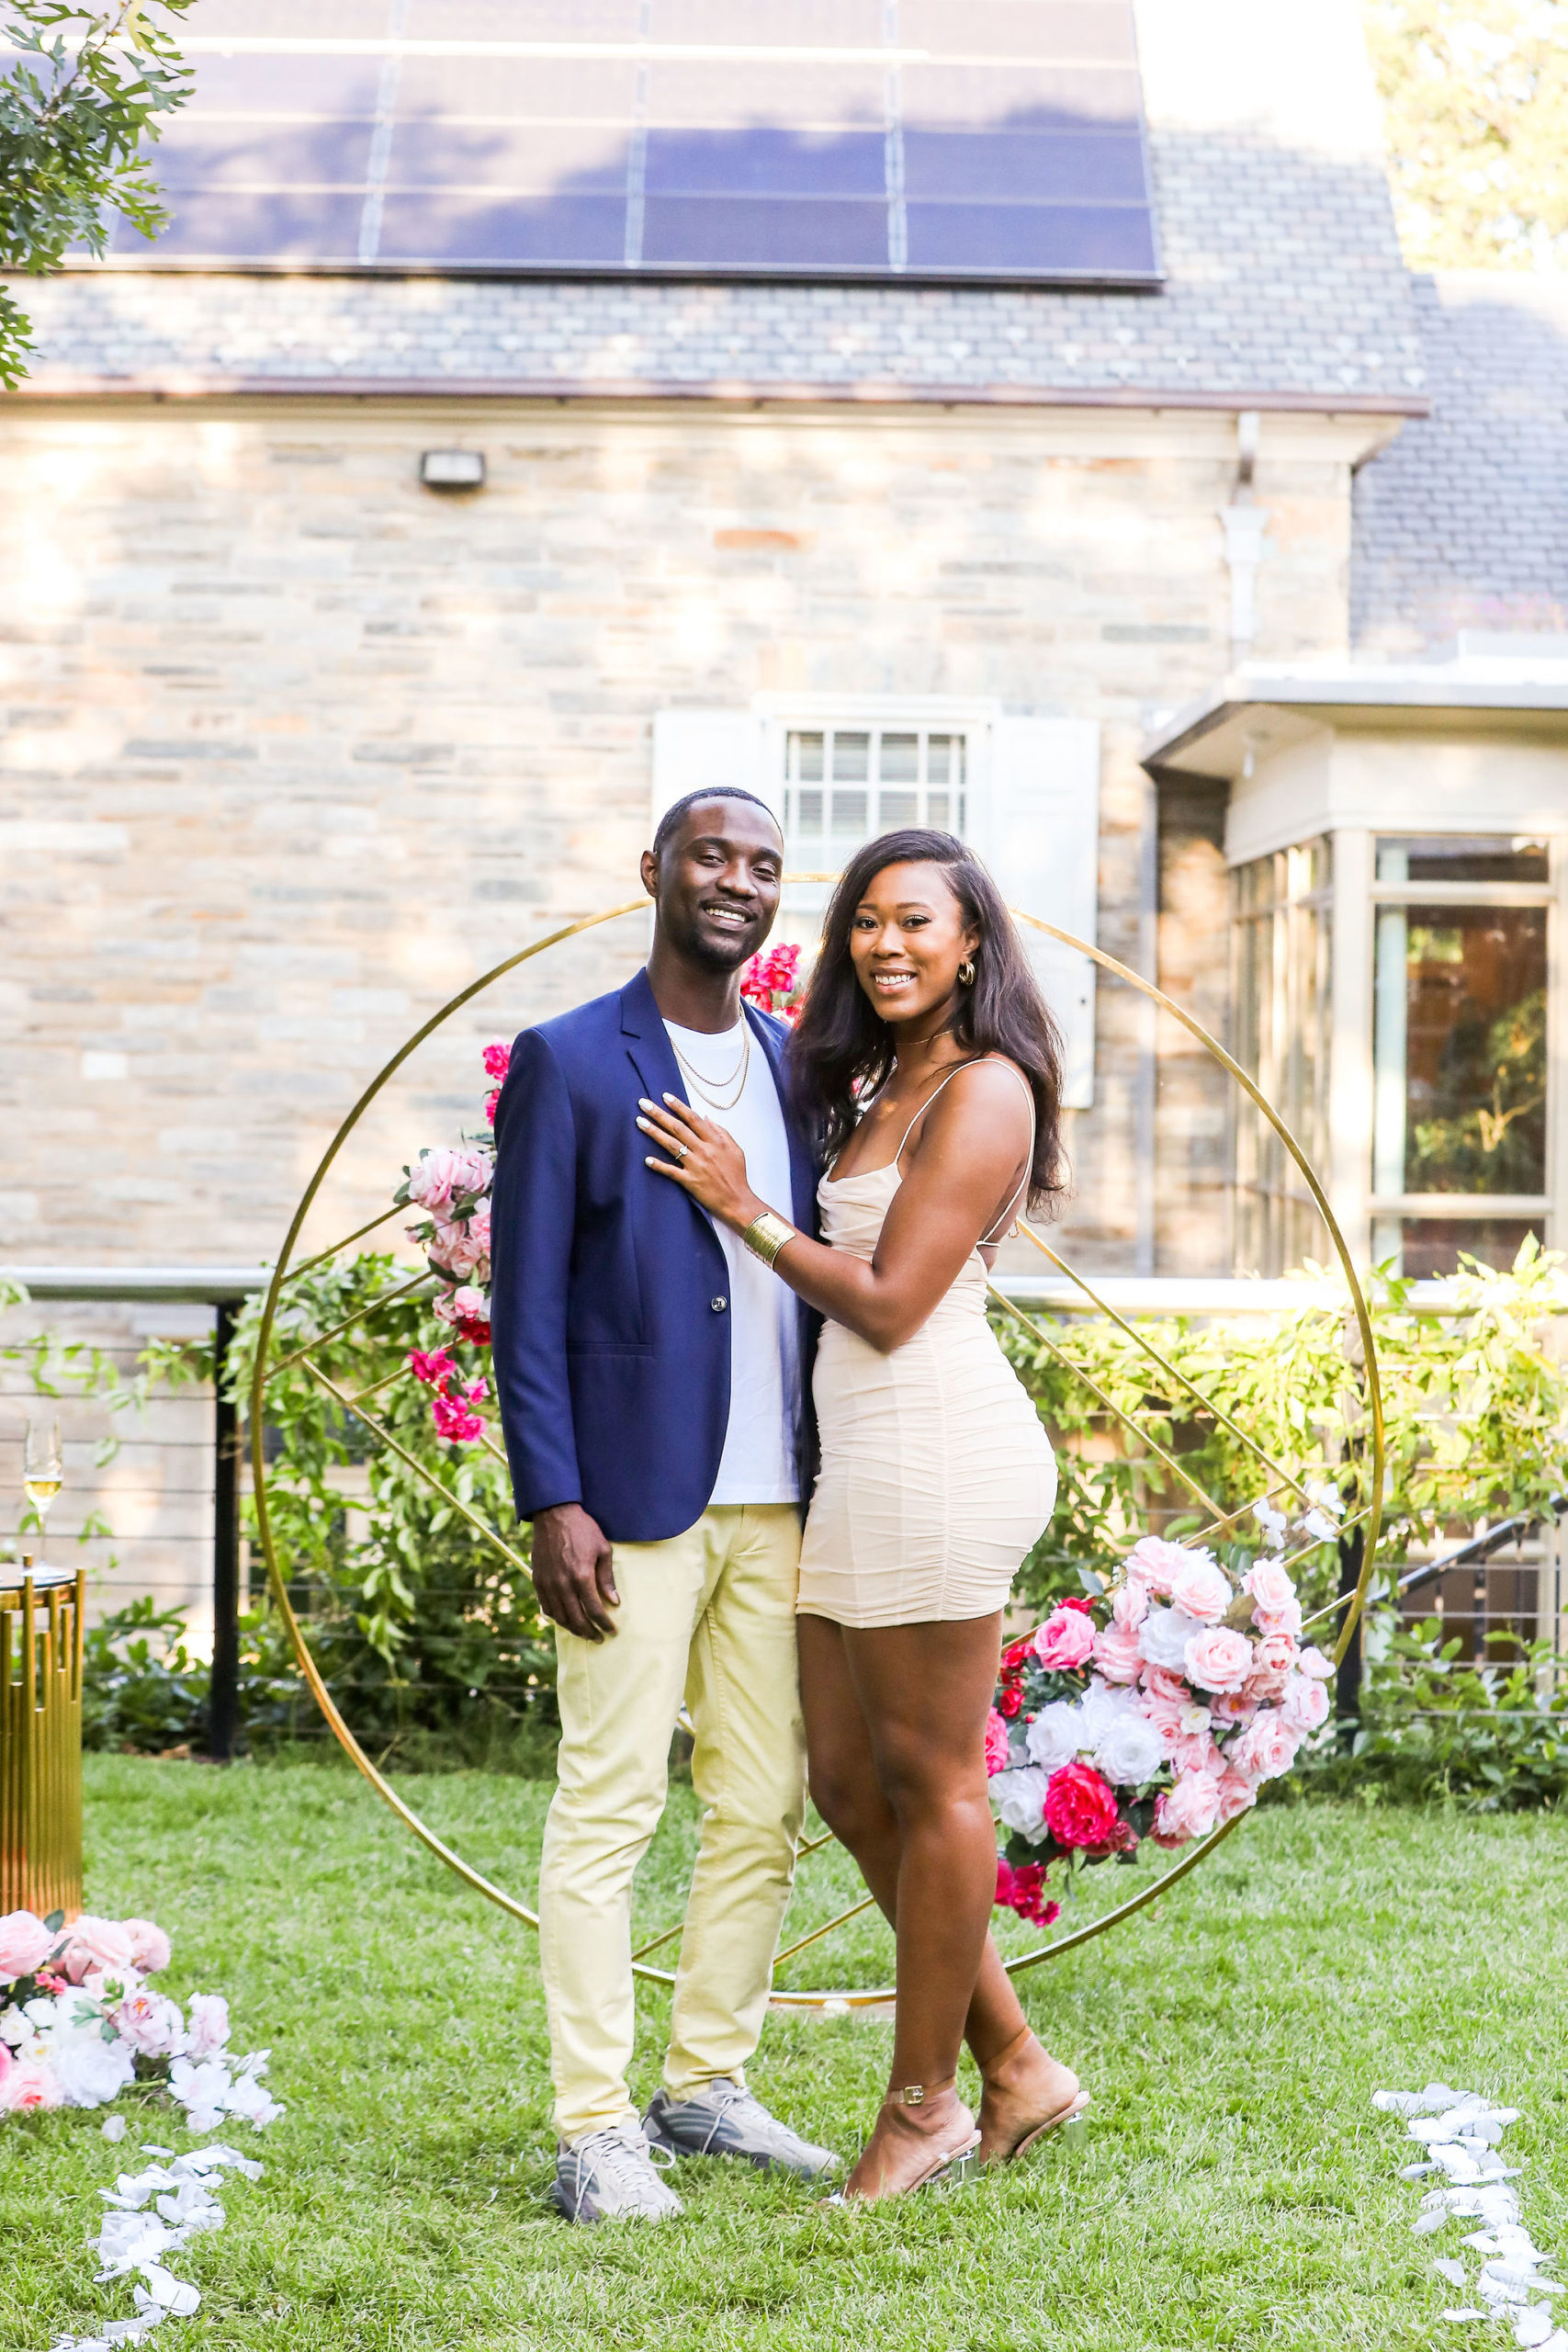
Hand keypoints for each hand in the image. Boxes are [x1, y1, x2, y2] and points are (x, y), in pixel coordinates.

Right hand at [532, 1502, 618, 1640]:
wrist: (554, 1515)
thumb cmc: (583, 1530)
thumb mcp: (603, 1550)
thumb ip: (606, 1578)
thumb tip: (614, 1602)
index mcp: (582, 1577)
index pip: (595, 1610)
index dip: (605, 1624)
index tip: (612, 1631)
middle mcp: (563, 1584)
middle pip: (577, 1619)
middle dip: (590, 1632)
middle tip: (599, 1638)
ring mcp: (548, 1584)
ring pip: (560, 1617)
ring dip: (573, 1628)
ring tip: (584, 1633)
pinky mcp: (538, 1580)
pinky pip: (547, 1607)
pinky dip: (557, 1617)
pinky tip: (566, 1619)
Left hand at [638, 1094, 760, 1229]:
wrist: (738, 1202)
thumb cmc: (737, 1176)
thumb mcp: (735, 1150)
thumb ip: (721, 1132)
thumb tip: (706, 1117)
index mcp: (715, 1141)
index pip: (693, 1119)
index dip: (679, 1106)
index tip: (665, 1096)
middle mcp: (704, 1150)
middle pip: (678, 1128)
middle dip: (659, 1114)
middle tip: (643, 1103)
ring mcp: (696, 1166)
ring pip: (671, 1145)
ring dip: (654, 1132)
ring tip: (640, 1122)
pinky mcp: (690, 1181)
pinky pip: (671, 1171)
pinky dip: (659, 1165)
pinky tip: (646, 1159)